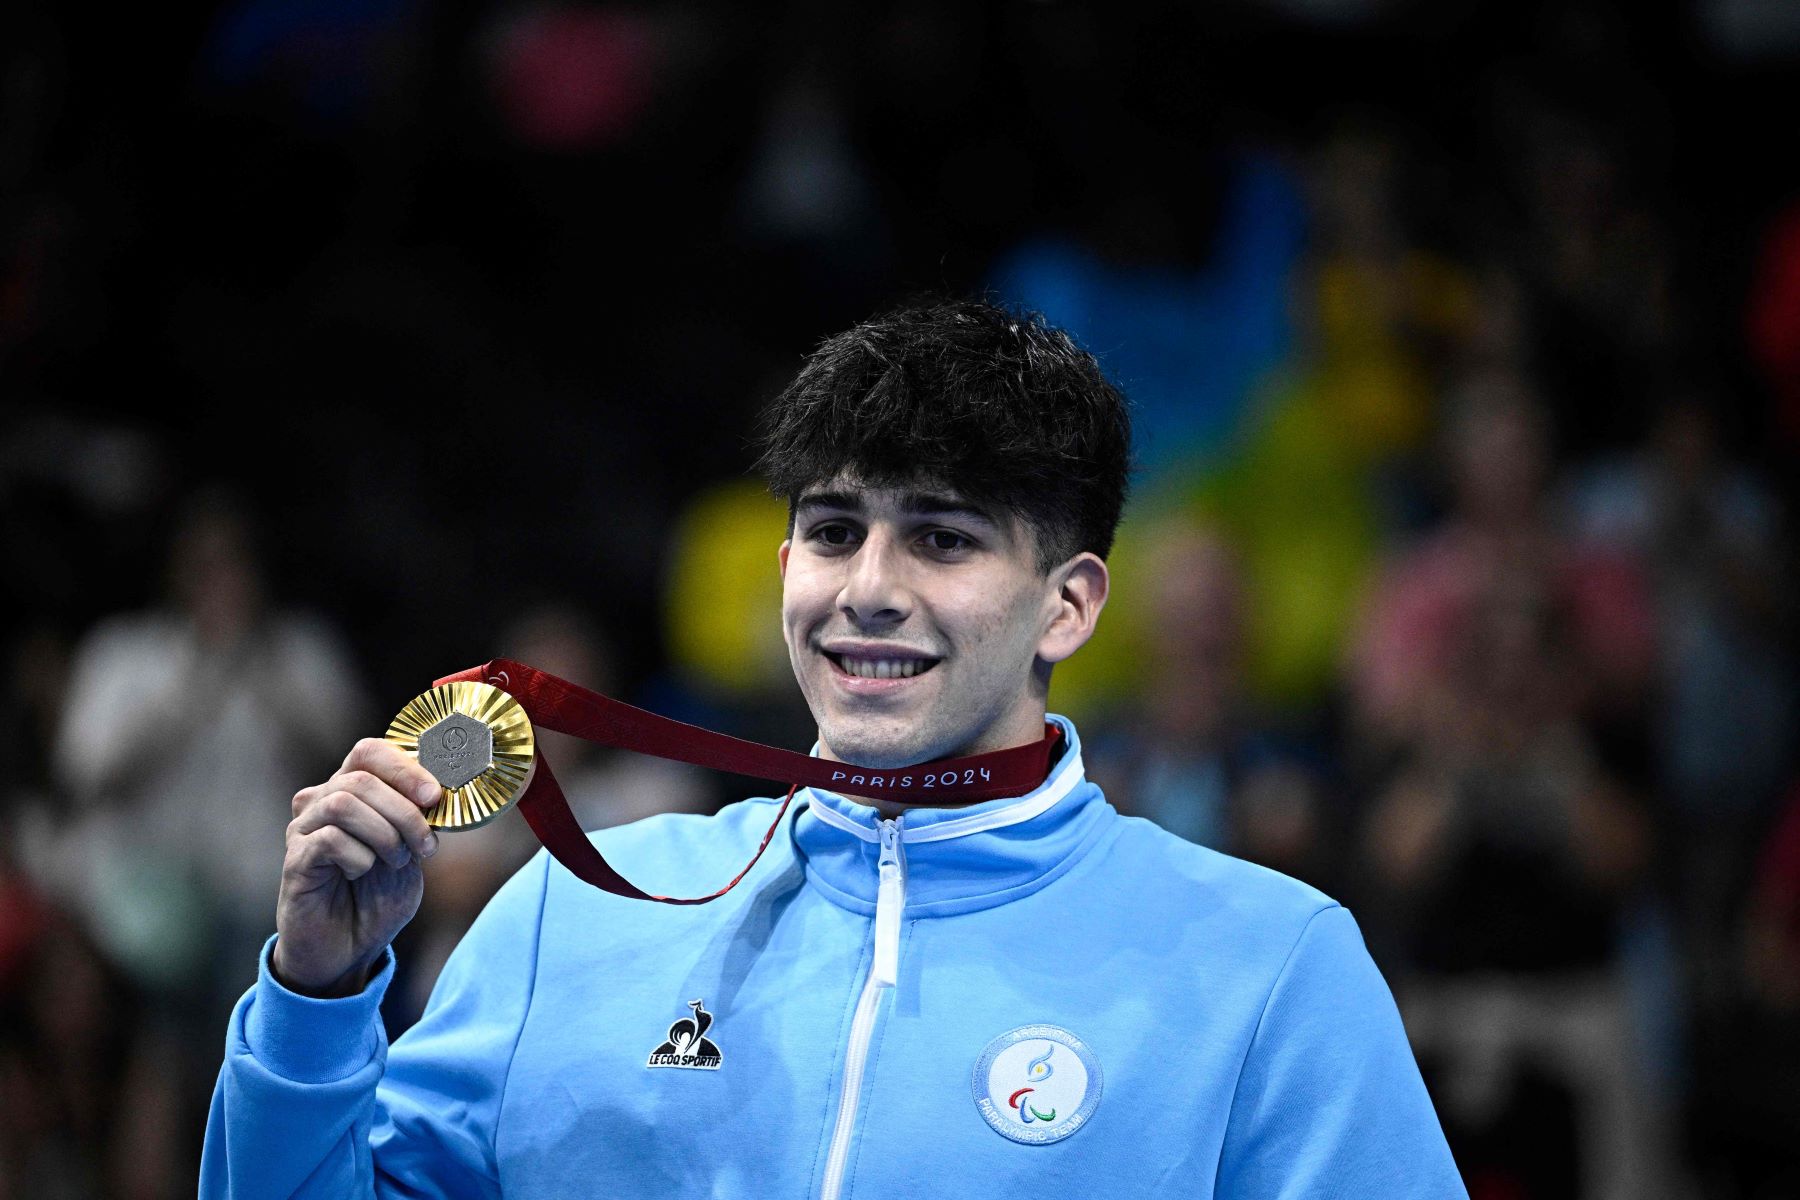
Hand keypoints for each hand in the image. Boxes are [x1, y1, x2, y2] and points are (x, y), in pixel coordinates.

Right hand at [273, 738, 442, 995]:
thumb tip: (439, 791)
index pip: (369, 752)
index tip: (435, 796)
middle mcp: (321, 802)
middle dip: (405, 811)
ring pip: (343, 803)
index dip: (405, 767)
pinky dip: (359, 857)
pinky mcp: (294, 861)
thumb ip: (421, 820)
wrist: (348, 952)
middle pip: (362, 778)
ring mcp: (303, 830)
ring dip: (384, 834)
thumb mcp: (411, 853)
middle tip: (424, 846)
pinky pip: (328, 840)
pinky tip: (361, 874)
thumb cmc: (376, 899)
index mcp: (352, 792)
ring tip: (395, 863)